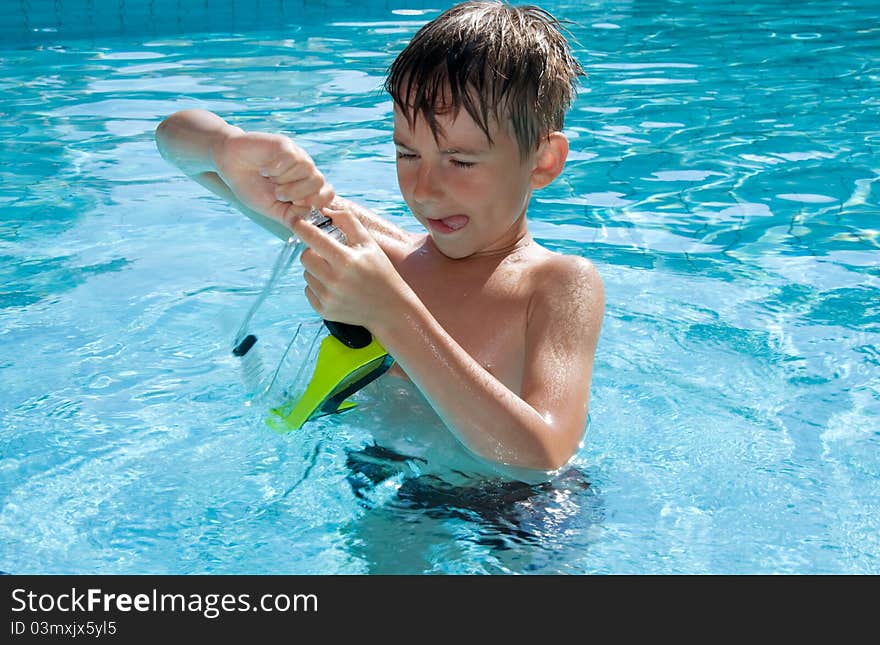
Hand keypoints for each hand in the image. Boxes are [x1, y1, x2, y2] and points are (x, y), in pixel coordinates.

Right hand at [213, 131, 334, 228]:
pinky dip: (276, 167)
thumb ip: (291, 217)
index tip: (293, 205)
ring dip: (285, 180)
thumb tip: (308, 225)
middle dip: (298, 193)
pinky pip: (291, 157)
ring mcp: (296, 156)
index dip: (313, 202)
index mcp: (306, 188)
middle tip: (278, 193)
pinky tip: (265, 168)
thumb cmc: (251, 186)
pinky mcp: (285, 145)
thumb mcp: (271, 209)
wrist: (229, 164)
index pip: (326, 195)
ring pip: (307, 169)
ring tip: (269, 179)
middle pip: (319, 182)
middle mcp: (305, 171)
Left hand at [291, 205, 411, 331]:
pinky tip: (336, 288)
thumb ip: (347, 221)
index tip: (295, 220)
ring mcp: (328, 298)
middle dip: (313, 251)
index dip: (301, 227)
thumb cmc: (380, 272)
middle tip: (328, 254)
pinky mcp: (324, 310)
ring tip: (337, 274)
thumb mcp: (369, 244)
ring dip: (316, 270)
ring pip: (306, 274)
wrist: (389, 308)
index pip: (313, 238)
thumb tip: (324, 210)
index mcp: (346, 261)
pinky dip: (318, 286)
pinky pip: (309, 290)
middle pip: (305, 257)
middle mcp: (335, 281)